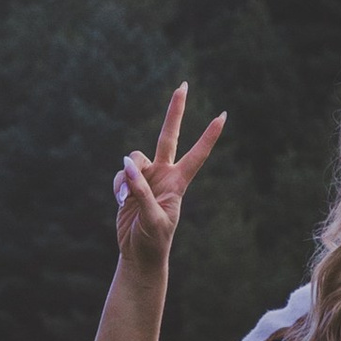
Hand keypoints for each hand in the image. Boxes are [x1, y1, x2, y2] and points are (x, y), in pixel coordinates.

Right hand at [113, 85, 225, 275]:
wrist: (139, 255)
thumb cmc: (154, 242)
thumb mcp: (151, 219)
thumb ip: (140, 191)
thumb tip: (127, 164)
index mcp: (178, 183)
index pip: (197, 155)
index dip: (209, 136)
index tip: (223, 116)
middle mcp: (165, 175)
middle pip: (169, 136)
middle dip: (175, 111)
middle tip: (183, 85)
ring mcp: (147, 178)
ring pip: (134, 157)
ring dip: (127, 174)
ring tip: (126, 199)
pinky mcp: (130, 184)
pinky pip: (120, 173)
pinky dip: (117, 185)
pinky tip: (120, 201)